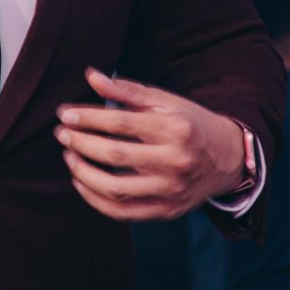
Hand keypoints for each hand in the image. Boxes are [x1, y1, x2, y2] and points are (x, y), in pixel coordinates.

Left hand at [55, 68, 248, 219]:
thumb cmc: (190, 124)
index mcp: (176, 128)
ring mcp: (172, 190)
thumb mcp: (165, 101)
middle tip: (62, 134)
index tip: (65, 113)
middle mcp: (176, 161)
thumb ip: (127, 91)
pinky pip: (123, 212)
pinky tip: (81, 182)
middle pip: (115, 154)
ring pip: (115, 188)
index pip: (122, 123)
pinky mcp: (166, 211)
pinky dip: (95, 200)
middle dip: (81, 143)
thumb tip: (91, 77)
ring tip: (69, 157)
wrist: (227, 159)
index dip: (88, 118)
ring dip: (84, 173)